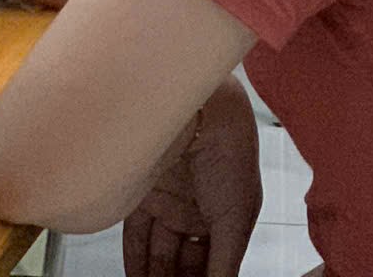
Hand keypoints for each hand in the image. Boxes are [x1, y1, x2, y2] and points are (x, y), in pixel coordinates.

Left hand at [122, 78, 260, 276]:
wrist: (204, 112)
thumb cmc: (231, 152)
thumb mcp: (237, 218)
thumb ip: (225, 263)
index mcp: (226, 216)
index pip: (212, 263)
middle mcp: (196, 211)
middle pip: (183, 261)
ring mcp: (169, 204)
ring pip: (159, 254)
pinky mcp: (142, 196)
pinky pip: (136, 237)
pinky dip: (135, 262)